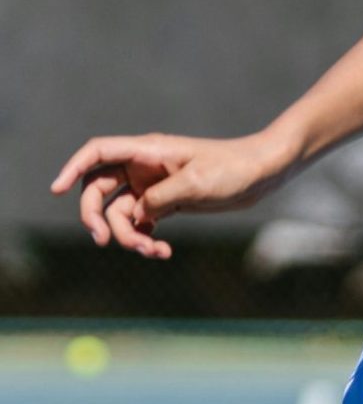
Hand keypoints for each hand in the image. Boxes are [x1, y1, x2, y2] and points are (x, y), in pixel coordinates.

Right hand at [49, 131, 296, 259]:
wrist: (264, 173)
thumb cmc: (233, 168)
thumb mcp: (195, 183)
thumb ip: (160, 198)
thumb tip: (135, 216)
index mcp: (148, 152)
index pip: (98, 153)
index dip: (73, 168)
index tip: (56, 189)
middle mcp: (144, 167)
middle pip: (99, 189)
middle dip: (96, 216)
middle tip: (102, 240)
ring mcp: (153, 186)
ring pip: (121, 213)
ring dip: (128, 235)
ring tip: (152, 250)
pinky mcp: (167, 203)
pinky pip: (141, 223)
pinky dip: (145, 238)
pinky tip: (162, 251)